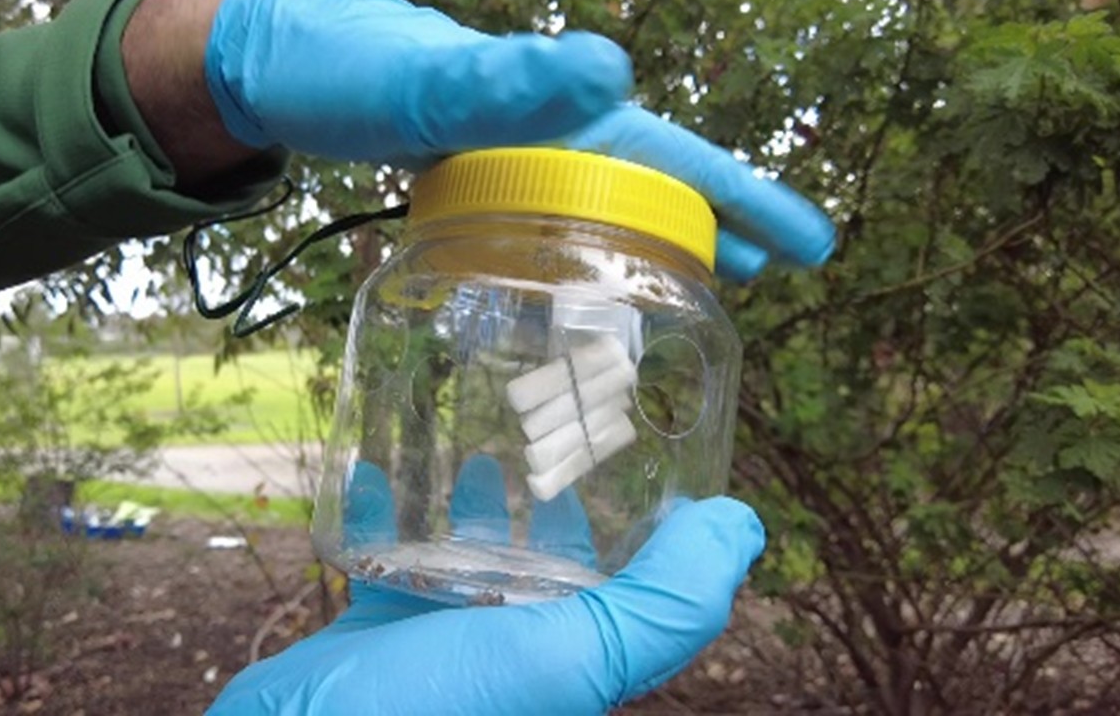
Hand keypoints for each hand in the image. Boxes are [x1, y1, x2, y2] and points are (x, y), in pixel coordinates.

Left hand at [202, 0, 834, 279]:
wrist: (271, 64)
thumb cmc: (342, 68)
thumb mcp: (419, 81)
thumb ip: (503, 83)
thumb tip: (607, 72)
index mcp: (556, 115)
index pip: (674, 159)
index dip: (746, 201)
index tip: (813, 246)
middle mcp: (544, 137)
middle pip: (651, 188)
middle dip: (718, 230)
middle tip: (774, 282)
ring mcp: (506, 163)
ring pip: (601, 212)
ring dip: (652, 249)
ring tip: (695, 295)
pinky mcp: (465, 185)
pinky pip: (542, 227)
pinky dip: (577, 258)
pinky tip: (571, 290)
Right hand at [206, 459, 765, 715]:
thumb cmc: (432, 707)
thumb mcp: (568, 657)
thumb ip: (663, 605)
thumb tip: (744, 526)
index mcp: (567, 659)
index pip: (626, 585)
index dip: (641, 522)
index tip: (635, 450)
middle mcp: (511, 651)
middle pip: (546, 561)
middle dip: (551, 499)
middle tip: (547, 431)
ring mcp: (440, 641)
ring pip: (468, 555)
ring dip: (474, 502)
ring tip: (479, 445)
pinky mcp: (375, 631)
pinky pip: (386, 557)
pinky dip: (386, 510)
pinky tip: (382, 468)